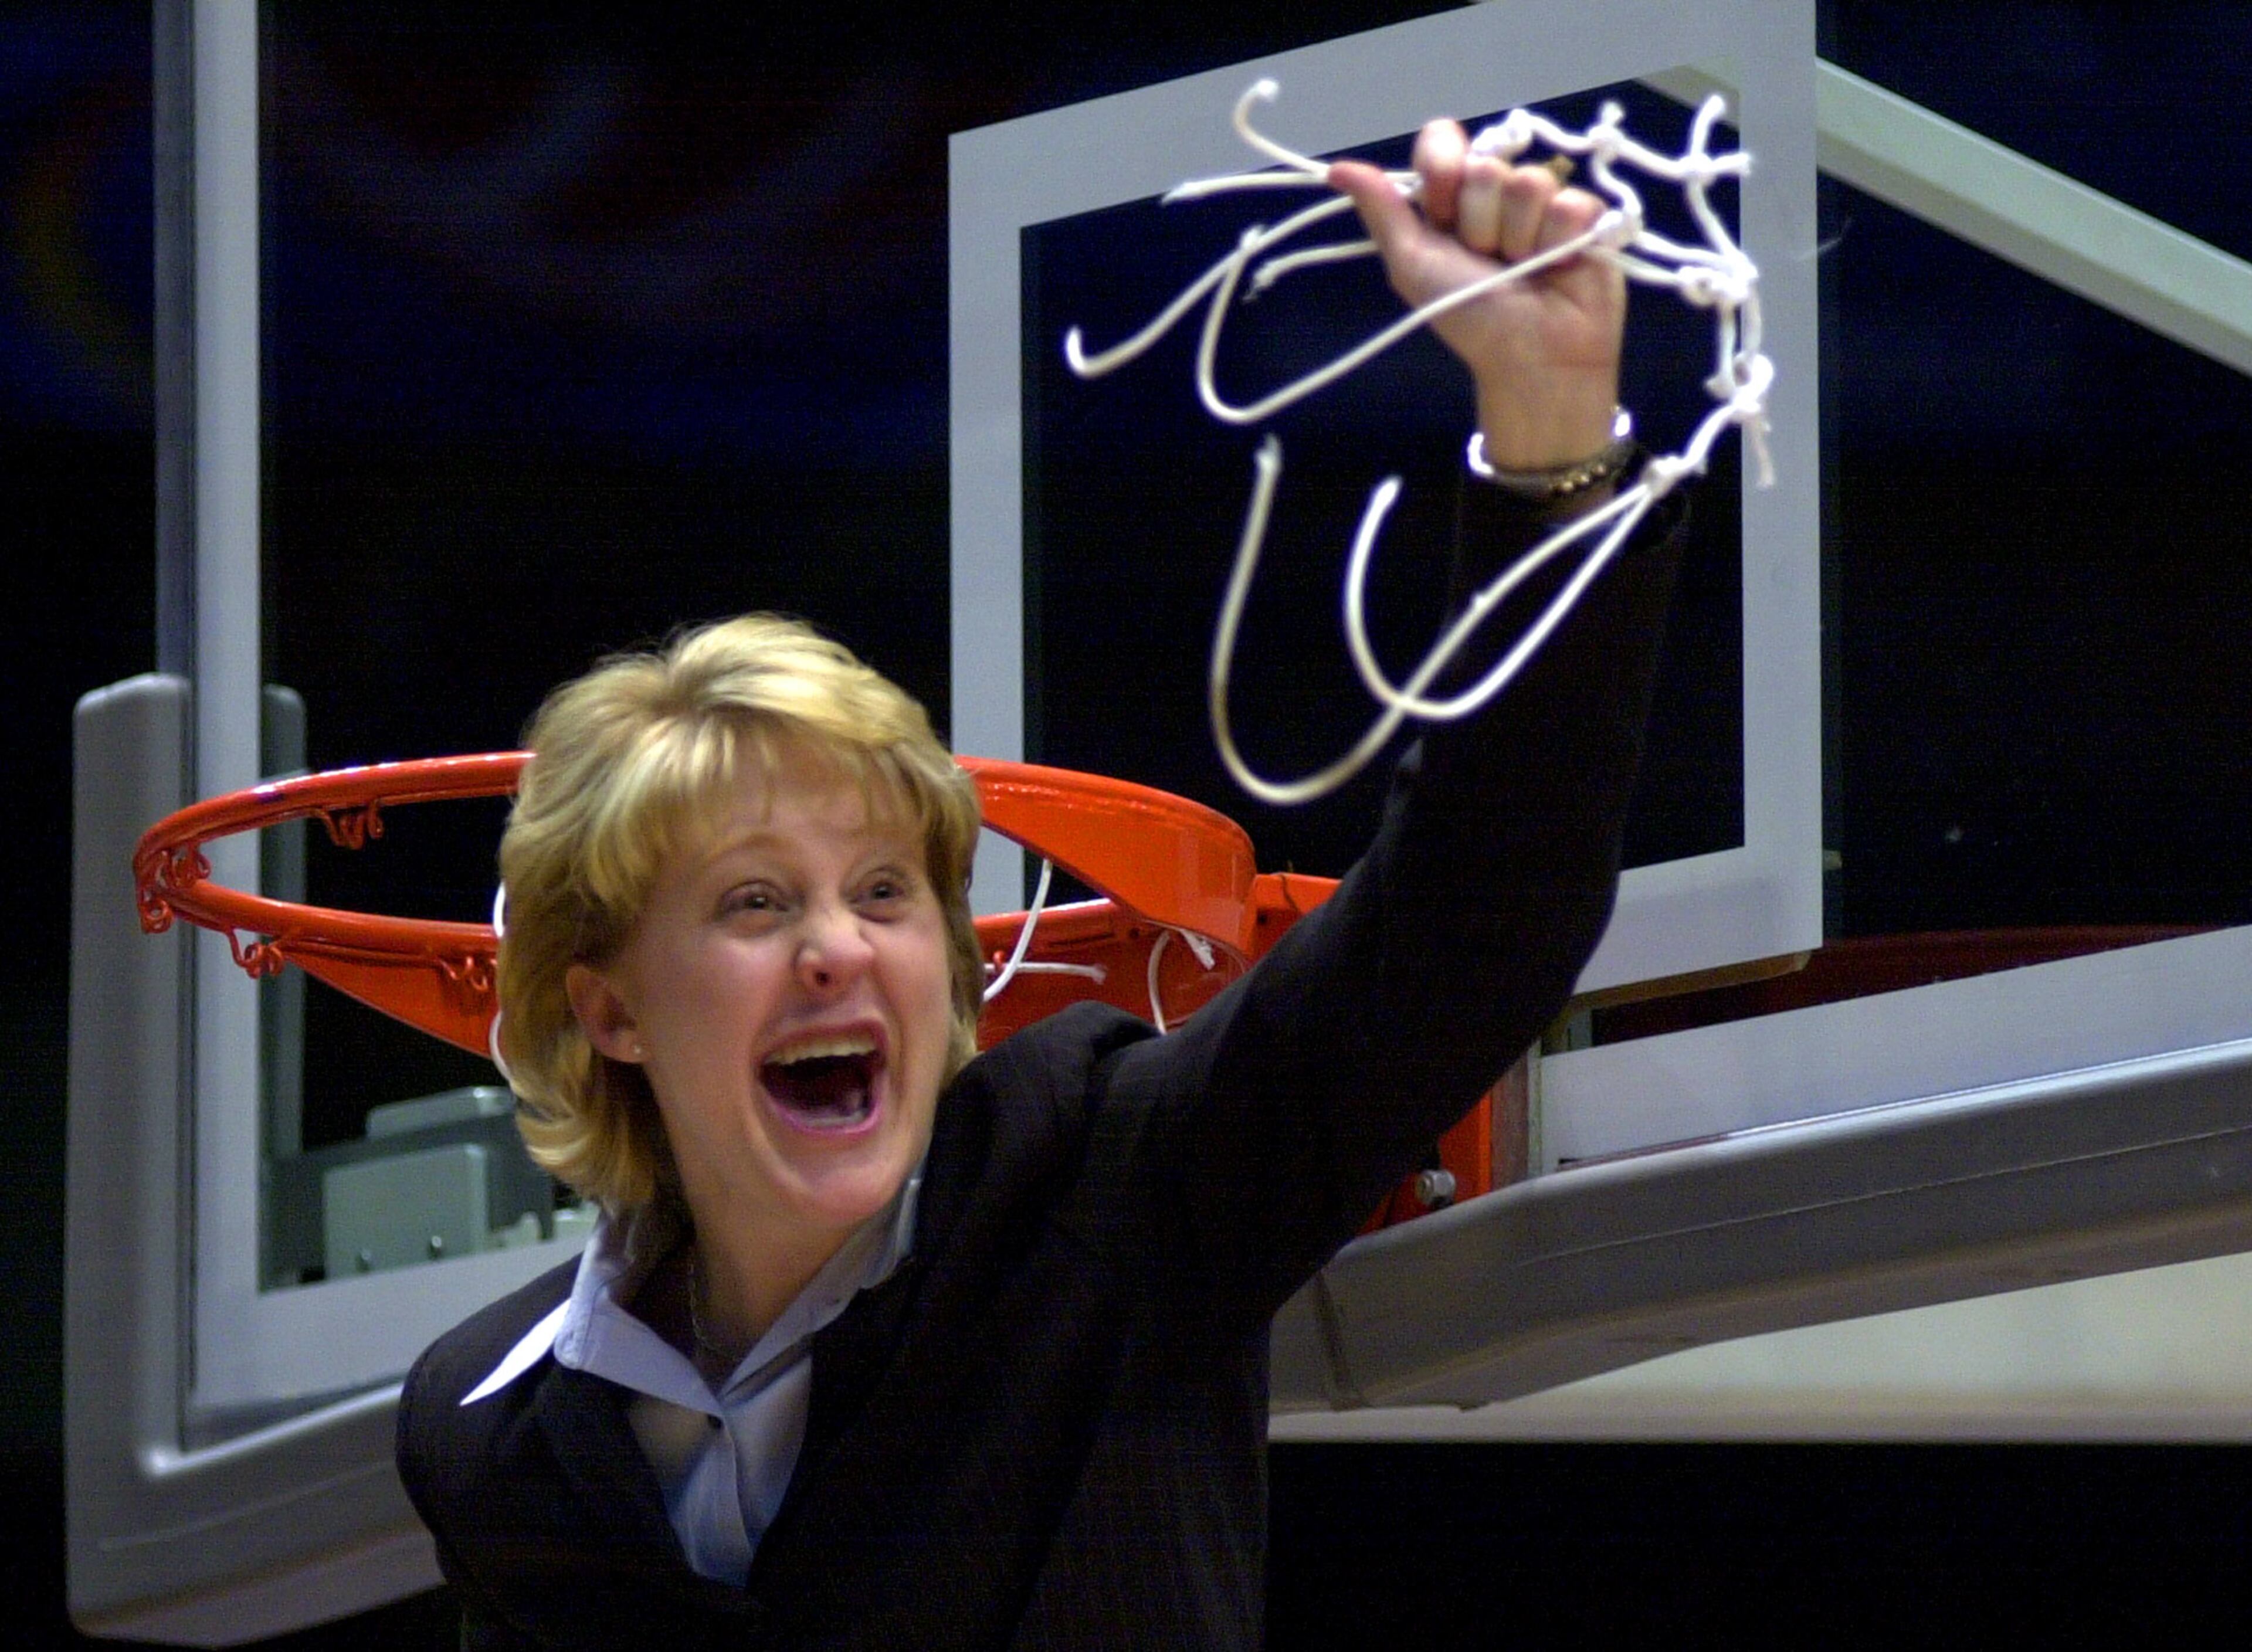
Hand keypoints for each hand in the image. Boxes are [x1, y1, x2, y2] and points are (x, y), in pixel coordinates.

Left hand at [1330, 120, 1625, 469]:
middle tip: (1487, 259)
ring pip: (1530, 182)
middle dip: (1482, 221)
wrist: (1530, 358)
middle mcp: (1496, 193)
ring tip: (1526, 268)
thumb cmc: (1468, 316)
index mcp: (1451, 197)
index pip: (1444, 139)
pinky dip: (1560, 242)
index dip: (1444, 171)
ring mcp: (1541, 201)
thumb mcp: (1412, 264)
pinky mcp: (1586, 215)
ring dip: (1521, 237)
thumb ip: (1382, 211)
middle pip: (1487, 166)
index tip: (1443, 215)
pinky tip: (1558, 266)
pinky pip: (1571, 202)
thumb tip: (1336, 170)